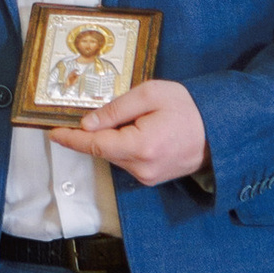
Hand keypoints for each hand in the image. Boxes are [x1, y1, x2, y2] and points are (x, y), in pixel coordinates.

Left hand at [66, 77, 206, 184]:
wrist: (220, 129)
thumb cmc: (189, 107)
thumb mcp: (150, 94)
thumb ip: (116, 109)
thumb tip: (87, 124)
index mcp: (141, 146)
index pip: (95, 145)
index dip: (71, 139)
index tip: (53, 133)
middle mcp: (142, 168)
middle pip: (103, 150)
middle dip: (94, 133)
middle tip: (97, 112)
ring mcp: (148, 177)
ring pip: (114, 156)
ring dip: (112, 139)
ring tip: (135, 118)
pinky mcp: (152, 178)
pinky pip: (127, 161)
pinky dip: (123, 146)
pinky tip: (137, 131)